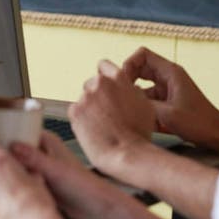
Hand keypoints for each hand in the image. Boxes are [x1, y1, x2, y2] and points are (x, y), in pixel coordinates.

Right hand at [10, 131, 124, 218]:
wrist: (94, 207)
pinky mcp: (38, 180)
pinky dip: (11, 180)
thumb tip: (11, 145)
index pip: (16, 128)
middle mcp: (41, 150)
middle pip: (12, 146)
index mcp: (46, 140)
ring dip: (4, 167)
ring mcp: (39, 165)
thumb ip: (34, 158)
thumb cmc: (82, 185)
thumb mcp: (54, 170)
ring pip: (14, 162)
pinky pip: (19, 176)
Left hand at [69, 59, 157, 176]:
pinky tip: (93, 129)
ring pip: (84, 99)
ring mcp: (85, 97)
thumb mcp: (144, 104)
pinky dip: (81, 119)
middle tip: (105, 112)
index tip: (104, 84)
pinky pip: (75, 111)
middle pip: (92, 84)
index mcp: (118, 78)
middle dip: (97, 95)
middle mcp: (99, 84)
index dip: (104, 76)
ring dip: (89, 108)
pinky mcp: (74, 112)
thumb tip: (125, 88)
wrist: (126, 153)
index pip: (104, 65)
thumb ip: (131, 90)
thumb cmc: (138, 133)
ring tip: (101, 125)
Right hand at [121, 47, 218, 151]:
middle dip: (128, 79)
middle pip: (139, 67)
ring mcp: (168, 87)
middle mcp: (168, 76)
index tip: (123, 82)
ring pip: (142, 83)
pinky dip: (141, 103)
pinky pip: (148, 95)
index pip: (142, 54)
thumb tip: (124, 97)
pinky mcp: (168, 99)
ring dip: (134, 93)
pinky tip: (139, 117)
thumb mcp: (167, 115)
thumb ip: (144, 103)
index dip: (129, 64)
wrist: (216, 135)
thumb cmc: (198, 123)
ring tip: (128, 108)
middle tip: (120, 95)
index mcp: (171, 72)